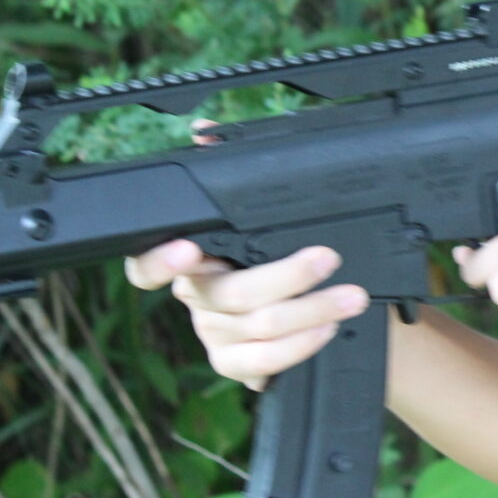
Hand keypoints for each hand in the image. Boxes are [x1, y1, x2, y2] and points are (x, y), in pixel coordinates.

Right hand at [122, 120, 369, 390]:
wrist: (308, 302)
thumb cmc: (276, 248)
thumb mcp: (260, 210)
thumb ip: (232, 171)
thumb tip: (206, 133)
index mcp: (193, 260)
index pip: (146, 264)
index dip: (158, 261)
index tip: (187, 249)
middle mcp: (199, 299)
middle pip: (231, 294)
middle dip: (287, 276)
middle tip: (328, 259)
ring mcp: (216, 335)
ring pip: (257, 329)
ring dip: (311, 311)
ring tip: (351, 297)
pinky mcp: (237, 365)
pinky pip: (264, 364)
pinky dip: (300, 346)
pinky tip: (326, 329)